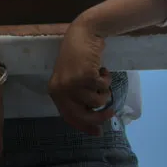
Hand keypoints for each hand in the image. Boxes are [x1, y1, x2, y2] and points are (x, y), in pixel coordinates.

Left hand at [48, 20, 114, 134]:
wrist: (83, 34)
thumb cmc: (78, 57)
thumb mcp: (72, 80)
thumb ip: (78, 99)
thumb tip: (94, 125)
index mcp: (55, 91)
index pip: (69, 116)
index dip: (84, 126)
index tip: (98, 132)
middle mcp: (61, 89)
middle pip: (83, 114)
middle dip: (99, 116)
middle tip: (111, 112)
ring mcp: (72, 83)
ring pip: (97, 100)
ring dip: (104, 90)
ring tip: (99, 77)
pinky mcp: (86, 75)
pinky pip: (103, 87)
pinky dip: (106, 78)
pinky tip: (101, 68)